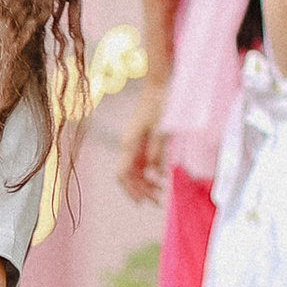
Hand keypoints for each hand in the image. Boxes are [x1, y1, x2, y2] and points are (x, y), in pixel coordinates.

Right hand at [116, 82, 169, 206]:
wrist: (159, 84)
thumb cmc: (160, 104)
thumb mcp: (162, 129)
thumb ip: (157, 152)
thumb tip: (154, 172)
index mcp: (129, 143)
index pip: (123, 174)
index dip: (131, 190)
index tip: (143, 202)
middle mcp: (127, 144)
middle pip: (128, 175)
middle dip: (141, 190)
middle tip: (158, 201)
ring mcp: (133, 141)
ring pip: (135, 170)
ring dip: (146, 183)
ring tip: (161, 191)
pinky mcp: (140, 138)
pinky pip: (141, 161)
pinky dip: (149, 172)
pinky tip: (160, 176)